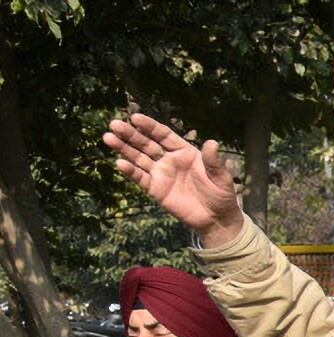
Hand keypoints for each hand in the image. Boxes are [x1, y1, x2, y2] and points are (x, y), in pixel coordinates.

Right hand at [103, 113, 245, 244]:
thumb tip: (212, 143)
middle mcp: (169, 160)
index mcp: (184, 152)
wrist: (216, 219)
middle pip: (146, 144)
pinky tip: (119, 163)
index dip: (150, 126)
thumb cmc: (221, 195)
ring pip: (138, 158)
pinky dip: (130, 171)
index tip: (135, 117)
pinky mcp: (155, 189)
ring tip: (108, 138)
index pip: (163, 135)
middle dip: (130, 134)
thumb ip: (213, 161)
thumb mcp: (221, 177)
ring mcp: (160, 174)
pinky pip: (140, 178)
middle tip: (115, 124)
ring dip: (124, 148)